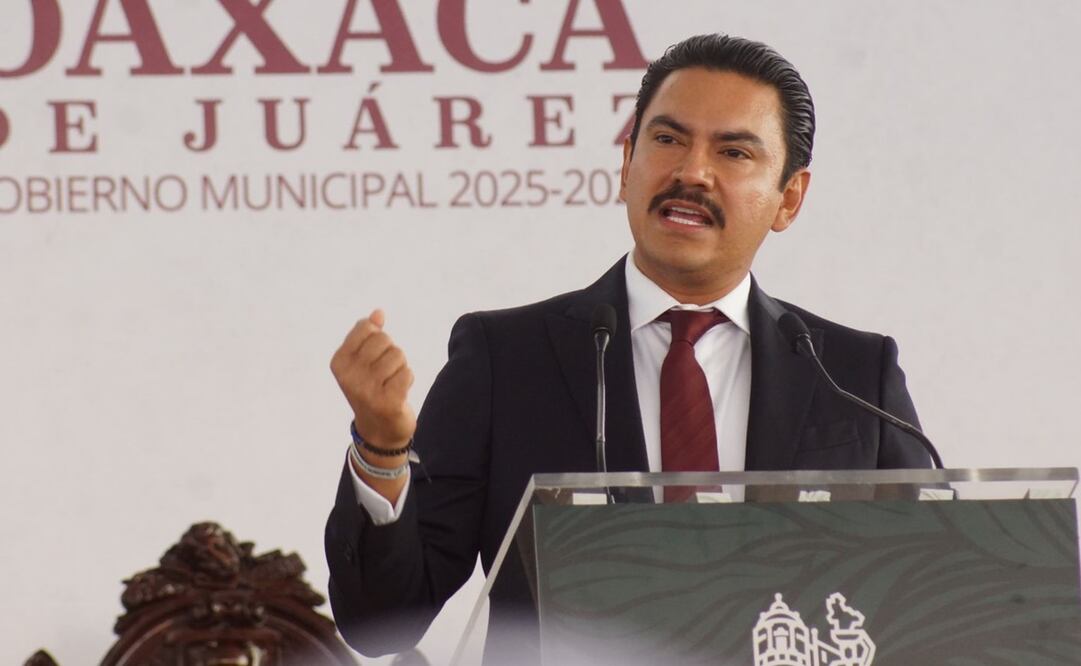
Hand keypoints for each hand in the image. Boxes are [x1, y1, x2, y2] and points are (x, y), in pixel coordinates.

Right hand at [330, 309, 415, 448]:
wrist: (378, 431)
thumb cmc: (372, 389)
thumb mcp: (363, 361)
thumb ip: (369, 335)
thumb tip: (378, 313)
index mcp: (339, 361)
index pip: (366, 327)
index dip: (378, 339)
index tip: (373, 359)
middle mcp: (348, 376)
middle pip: (384, 340)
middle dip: (391, 353)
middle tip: (385, 374)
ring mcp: (366, 390)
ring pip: (398, 356)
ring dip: (400, 368)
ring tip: (391, 384)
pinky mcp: (387, 402)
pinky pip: (407, 373)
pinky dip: (408, 380)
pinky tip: (399, 392)